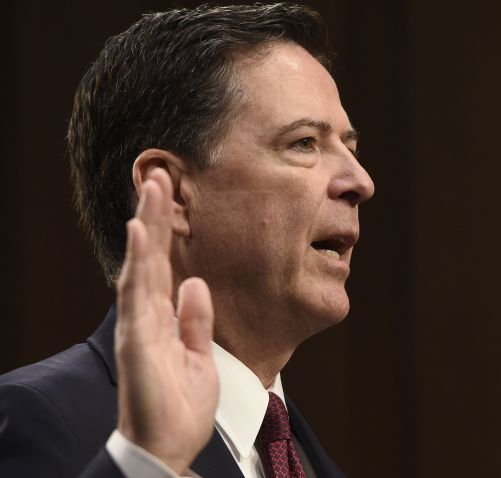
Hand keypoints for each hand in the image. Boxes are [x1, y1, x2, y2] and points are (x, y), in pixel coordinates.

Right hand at [115, 168, 218, 473]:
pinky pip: (136, 296)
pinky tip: (139, 232)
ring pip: (140, 266)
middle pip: (149, 256)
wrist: (170, 446)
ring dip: (145, 225)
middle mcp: (146, 316)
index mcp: (162, 318)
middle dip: (154, 216)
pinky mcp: (136, 341)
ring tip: (151, 187)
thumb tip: (196, 283)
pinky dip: (137, 262)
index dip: (167, 231)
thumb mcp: (199, 355)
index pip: (164, 265)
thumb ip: (195, 319)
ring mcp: (138, 326)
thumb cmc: (181, 406)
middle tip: (160, 174)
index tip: (173, 196)